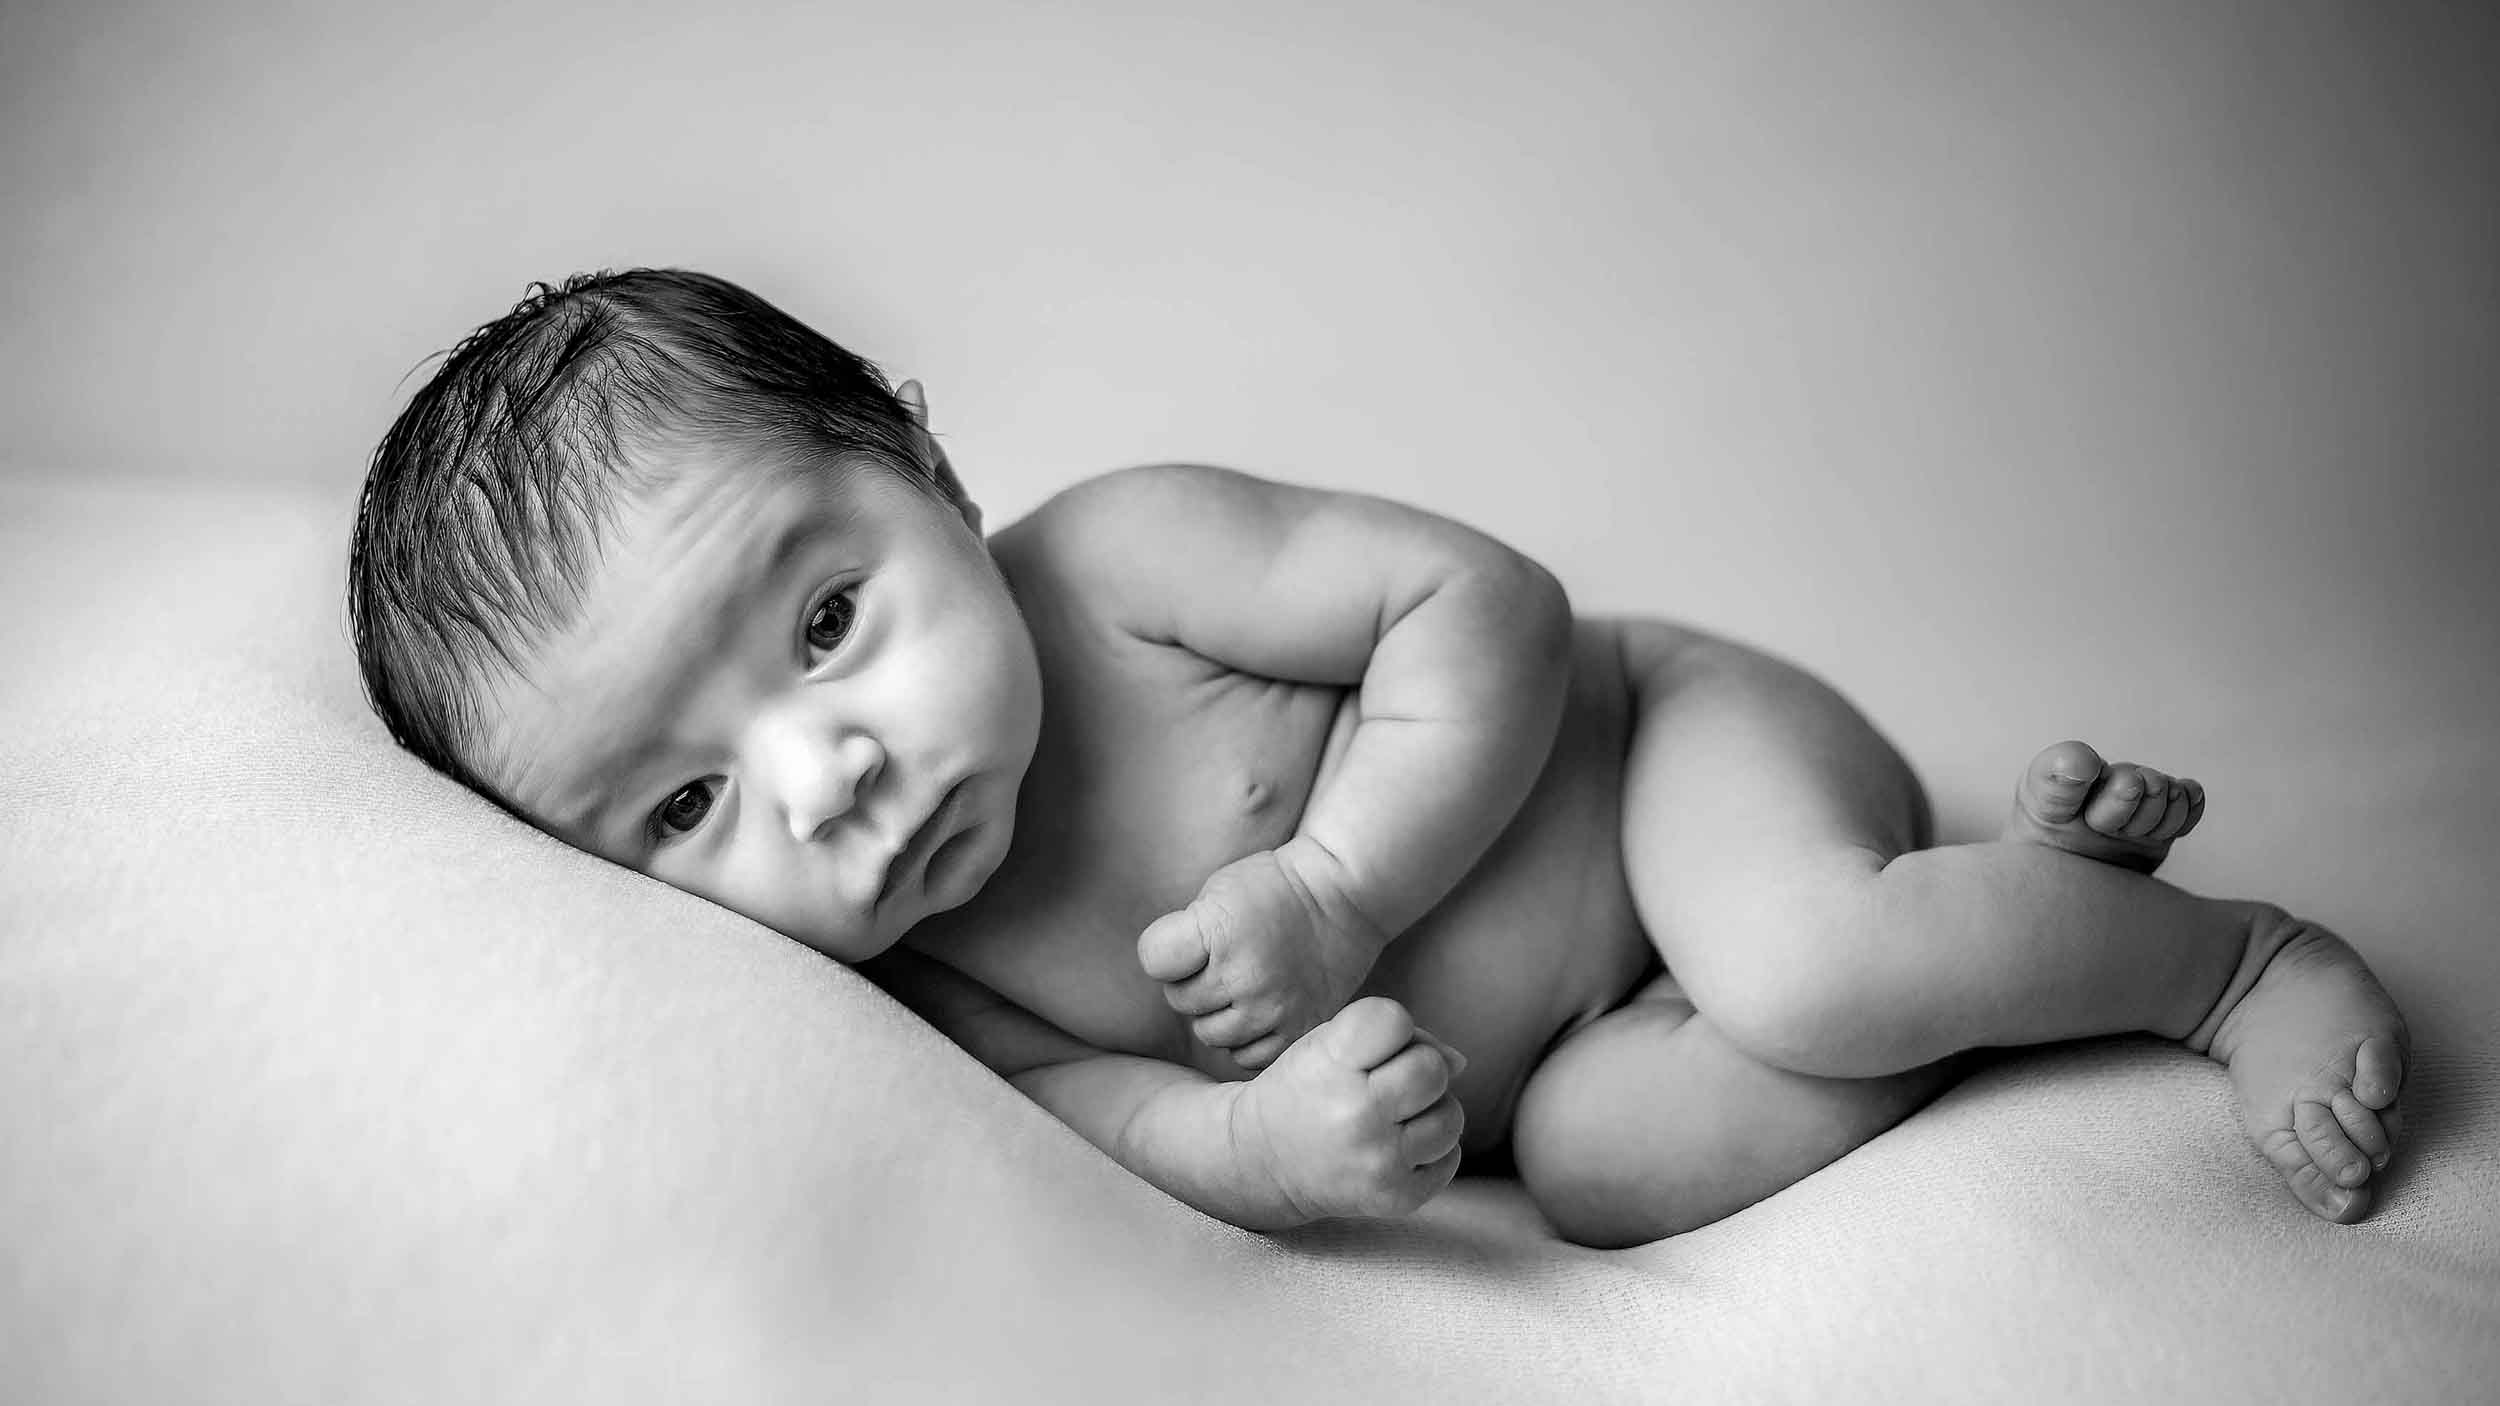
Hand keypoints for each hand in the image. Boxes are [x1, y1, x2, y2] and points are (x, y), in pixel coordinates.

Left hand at [1137, 843, 1386, 1070]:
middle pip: (1181, 1001)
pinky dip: (1246, 1039)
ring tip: (1242, 985)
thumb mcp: (1218, 890)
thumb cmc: (1274, 887)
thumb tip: (1170, 977)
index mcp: (1219, 931)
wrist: (1342, 893)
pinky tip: (1258, 1012)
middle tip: (1223, 960)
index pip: (1154, 960)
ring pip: (1211, 1035)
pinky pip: (1247, 1057)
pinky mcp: (1300, 1029)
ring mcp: (1274, 1008)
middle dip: (1194, 981)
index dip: (1165, 951)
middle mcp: (1245, 975)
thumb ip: (1186, 933)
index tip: (1189, 940)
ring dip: (1218, 1014)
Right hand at [1232, 997, 1465, 1221]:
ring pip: (1451, 1117)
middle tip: (1389, 1084)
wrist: (1262, 1161)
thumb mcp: (1330, 1045)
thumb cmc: (1306, 1089)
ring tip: (1396, 1117)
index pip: (1395, 1020)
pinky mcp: (1395, 1197)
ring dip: (1431, 1112)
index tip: (1369, 1047)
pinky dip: (1432, 1151)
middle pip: (1433, 1069)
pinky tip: (1397, 1147)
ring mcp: (1378, 1160)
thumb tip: (1460, 1064)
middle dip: (1419, 1069)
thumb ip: (1397, 1038)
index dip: (1393, 1029)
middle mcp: (1355, 1113)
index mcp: (1330, 1064)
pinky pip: (1449, 1159)